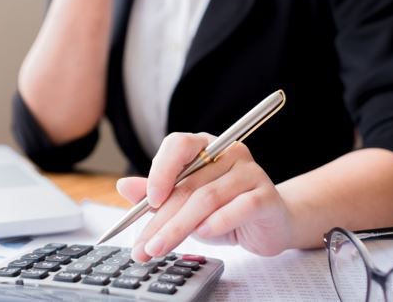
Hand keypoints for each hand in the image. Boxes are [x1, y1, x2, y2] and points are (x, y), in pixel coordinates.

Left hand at [116, 133, 295, 260]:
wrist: (269, 223)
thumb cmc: (223, 209)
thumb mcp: (184, 202)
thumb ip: (156, 194)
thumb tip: (124, 185)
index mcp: (204, 146)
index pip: (178, 145)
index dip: (161, 169)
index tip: (148, 199)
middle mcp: (228, 153)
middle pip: (188, 183)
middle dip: (160, 218)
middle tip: (143, 244)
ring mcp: (250, 172)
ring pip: (207, 198)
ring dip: (179, 227)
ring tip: (160, 247)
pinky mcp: (265, 196)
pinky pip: (239, 207)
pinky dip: (217, 223)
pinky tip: (203, 234)